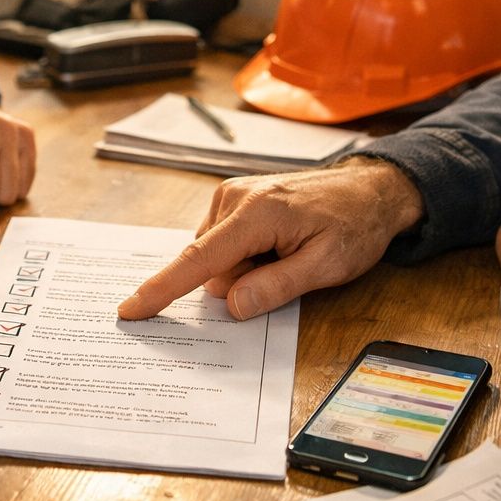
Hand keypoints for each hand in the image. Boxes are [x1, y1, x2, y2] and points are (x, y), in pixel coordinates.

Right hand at [117, 159, 423, 320]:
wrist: (369, 191)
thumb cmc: (353, 227)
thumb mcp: (326, 267)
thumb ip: (276, 287)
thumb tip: (230, 305)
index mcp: (256, 214)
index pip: (199, 260)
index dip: (163, 289)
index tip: (130, 310)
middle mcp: (235, 197)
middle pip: (210, 264)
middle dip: (239, 280)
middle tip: (288, 267)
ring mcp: (232, 193)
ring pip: (215, 255)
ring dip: (244, 266)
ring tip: (287, 252)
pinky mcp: (234, 197)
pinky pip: (223, 242)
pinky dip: (245, 253)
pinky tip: (276, 244)